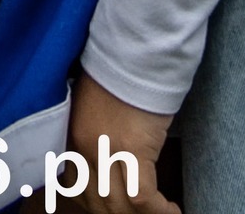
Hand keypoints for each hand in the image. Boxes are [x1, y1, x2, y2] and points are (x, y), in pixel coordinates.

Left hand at [69, 72, 178, 213]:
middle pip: (98, 203)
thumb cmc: (122, 70)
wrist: (136, 46)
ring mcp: (104, 150)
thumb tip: (105, 162)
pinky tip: (173, 210)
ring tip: (161, 212)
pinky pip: (141, 198)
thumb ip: (93, 135)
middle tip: (141, 212)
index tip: (114, 208)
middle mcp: (83, 147)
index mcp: (71, 136)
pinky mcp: (130, 149)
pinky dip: (158, 211)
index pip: (74, 189)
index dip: (96, 205)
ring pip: (119, 207)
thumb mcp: (95, 105)